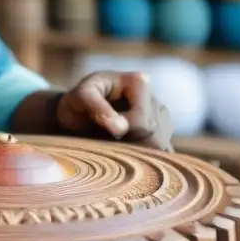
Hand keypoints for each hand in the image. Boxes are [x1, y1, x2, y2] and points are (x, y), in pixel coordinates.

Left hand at [55, 71, 173, 151]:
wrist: (77, 113)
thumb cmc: (78, 102)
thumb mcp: (80, 97)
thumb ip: (98, 108)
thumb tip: (121, 128)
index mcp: (139, 82)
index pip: (141, 121)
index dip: (122, 132)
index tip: (102, 129)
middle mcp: (155, 99)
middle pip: (154, 137)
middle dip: (130, 144)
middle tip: (106, 139)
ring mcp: (161, 118)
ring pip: (159, 147)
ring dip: (136, 152)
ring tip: (113, 142)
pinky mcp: (162, 134)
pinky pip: (161, 153)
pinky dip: (144, 158)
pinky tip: (126, 152)